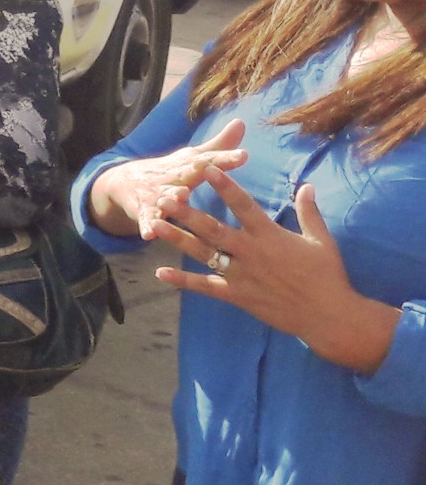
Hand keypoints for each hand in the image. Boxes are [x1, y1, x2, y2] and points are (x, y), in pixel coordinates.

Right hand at [88, 120, 248, 238]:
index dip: (225, 158)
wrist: (125, 182)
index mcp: (189, 165)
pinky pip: (146, 219)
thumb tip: (242, 121)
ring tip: (181, 196)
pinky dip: (147, 225)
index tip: (244, 156)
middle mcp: (173, 175)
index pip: (210, 160)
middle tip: (206, 165)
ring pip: (167, 195)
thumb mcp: (193, 158)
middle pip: (187, 172)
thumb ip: (219, 146)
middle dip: (197, 169)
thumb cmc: (172, 172)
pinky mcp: (143, 209)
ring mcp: (156, 192)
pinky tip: (149, 234)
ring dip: (174, 195)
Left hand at [152, 165, 402, 374]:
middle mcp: (251, 252)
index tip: (207, 169)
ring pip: (204, 254)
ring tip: (155, 225)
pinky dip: (183, 281)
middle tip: (164, 197)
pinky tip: (160, 273)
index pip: (244, 205)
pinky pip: (205, 287)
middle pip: (213, 228)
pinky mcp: (237, 296)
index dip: (225, 186)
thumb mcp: (322, 240)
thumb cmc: (327, 275)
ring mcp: (242, 275)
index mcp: (270, 236)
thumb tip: (307, 185)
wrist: (329, 316)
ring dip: (178, 239)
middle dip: (187, 212)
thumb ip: (309, 212)